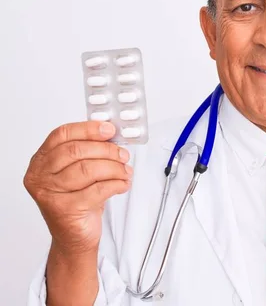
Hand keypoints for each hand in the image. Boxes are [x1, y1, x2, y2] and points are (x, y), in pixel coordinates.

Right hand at [24, 121, 131, 254]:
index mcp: (41, 160)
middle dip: (106, 150)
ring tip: (125, 171)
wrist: (74, 236)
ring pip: (88, 169)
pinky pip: (98, 189)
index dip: (88, 129)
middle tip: (123, 154)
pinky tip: (123, 184)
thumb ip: (88, 152)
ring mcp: (50, 193)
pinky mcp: (65, 209)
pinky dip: (116, 184)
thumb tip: (110, 134)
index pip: (62, 135)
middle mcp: (40, 176)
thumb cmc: (78, 200)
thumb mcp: (78, 172)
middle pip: (76, 150)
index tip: (109, 129)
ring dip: (114, 168)